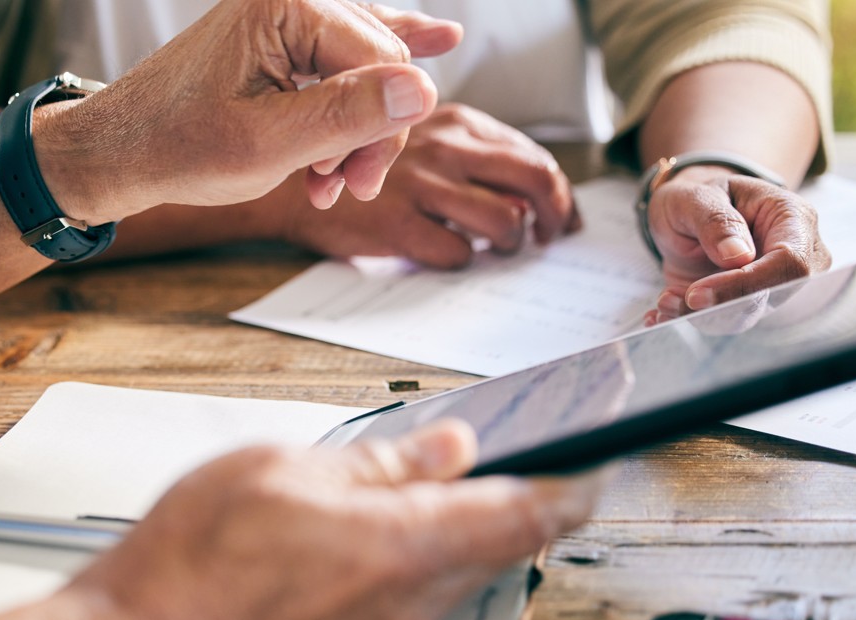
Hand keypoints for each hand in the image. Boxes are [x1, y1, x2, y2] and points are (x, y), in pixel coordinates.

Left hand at [35, 0, 462, 224]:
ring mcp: (284, 16)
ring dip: (355, 129)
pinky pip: (347, 49)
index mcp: (285, 4)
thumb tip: (422, 90)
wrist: (118, 153)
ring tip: (328, 177)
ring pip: (365, 68)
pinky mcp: (280, 37)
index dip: (384, 130)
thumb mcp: (268, 145)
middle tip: (344, 186)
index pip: (383, 60)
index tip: (359, 184)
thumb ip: (346, 116)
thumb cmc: (176, 149)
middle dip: (369, 132)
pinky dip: (374, 73)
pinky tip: (440, 38)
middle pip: (379, 62)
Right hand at [70, 421, 608, 619]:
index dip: (571, 490)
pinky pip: (402, 618)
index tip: (592, 472)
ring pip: (446, 585)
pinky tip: (345, 562)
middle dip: (500, 512)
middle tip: (482, 476)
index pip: (524, 516)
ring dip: (440, 545)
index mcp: (402, 543)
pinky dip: (397, 581)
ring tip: (389, 513)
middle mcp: (408, 607)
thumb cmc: (192, 565)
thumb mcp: (280, 470)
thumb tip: (444, 448)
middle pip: (492, 552)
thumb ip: (377, 462)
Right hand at [283, 103, 580, 268]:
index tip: (560, 217)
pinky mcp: (399, 225)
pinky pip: (458, 252)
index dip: (558, 193)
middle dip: (554, 216)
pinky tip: (447, 254)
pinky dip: (463, 261)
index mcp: (456, 123)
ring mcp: (422, 186)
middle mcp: (445, 149)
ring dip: (511, 244)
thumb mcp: (419, 137)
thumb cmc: (365, 167)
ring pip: (505, 221)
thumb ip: (471, 154)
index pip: (533, 156)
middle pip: (535, 181)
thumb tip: (531, 193)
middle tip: (547, 238)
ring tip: (496, 250)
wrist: (294, 187)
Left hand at [645, 166, 831, 325]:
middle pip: (771, 296)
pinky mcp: (749, 301)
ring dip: (699, 315)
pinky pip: (726, 321)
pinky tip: (664, 311)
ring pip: (746, 315)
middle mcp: (795, 255)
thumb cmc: (698, 196)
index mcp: (793, 218)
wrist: (689, 211)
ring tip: (664, 301)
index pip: (789, 263)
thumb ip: (716, 221)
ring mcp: (774, 282)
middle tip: (669, 300)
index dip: (745, 283)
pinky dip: (691, 319)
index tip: (696, 293)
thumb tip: (738, 256)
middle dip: (717, 306)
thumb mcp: (696, 196)